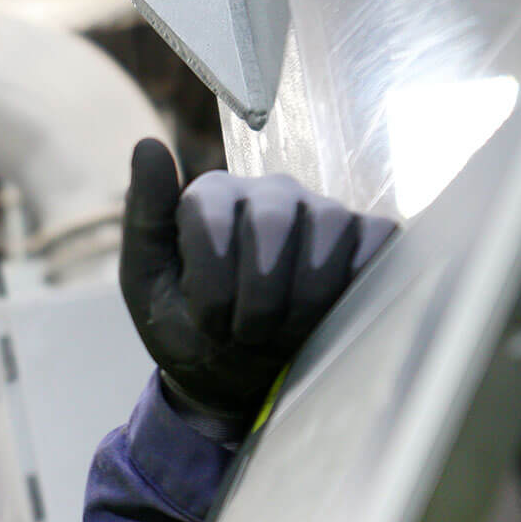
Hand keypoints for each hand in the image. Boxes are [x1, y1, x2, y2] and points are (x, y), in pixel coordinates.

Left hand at [120, 138, 396, 424]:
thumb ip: (144, 217)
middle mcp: (269, 191)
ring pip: (328, 226)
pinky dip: (353, 283)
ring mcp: (322, 209)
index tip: (208, 322)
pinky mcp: (367, 235)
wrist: (237, 376)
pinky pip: (375, 238)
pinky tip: (329, 313)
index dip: (211, 286)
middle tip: (246, 334)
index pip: (213, 218)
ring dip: (304, 299)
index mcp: (212, 196)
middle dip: (258, 297)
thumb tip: (147, 145)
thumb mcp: (146, 285)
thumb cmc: (187, 328)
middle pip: (271, 221)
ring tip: (281, 332)